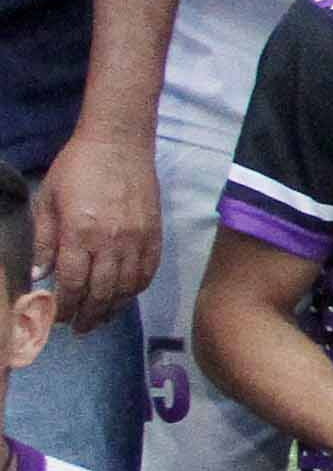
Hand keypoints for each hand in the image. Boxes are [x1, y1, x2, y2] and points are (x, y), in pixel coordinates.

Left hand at [32, 124, 159, 328]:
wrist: (119, 143)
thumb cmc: (77, 167)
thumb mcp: (48, 199)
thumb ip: (45, 238)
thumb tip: (40, 273)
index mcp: (80, 232)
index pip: (71, 282)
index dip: (64, 305)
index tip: (57, 317)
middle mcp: (111, 241)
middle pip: (101, 291)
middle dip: (88, 314)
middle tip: (79, 327)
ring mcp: (137, 239)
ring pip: (127, 287)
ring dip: (113, 308)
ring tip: (101, 319)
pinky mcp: (155, 234)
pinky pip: (148, 272)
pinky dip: (136, 290)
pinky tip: (125, 297)